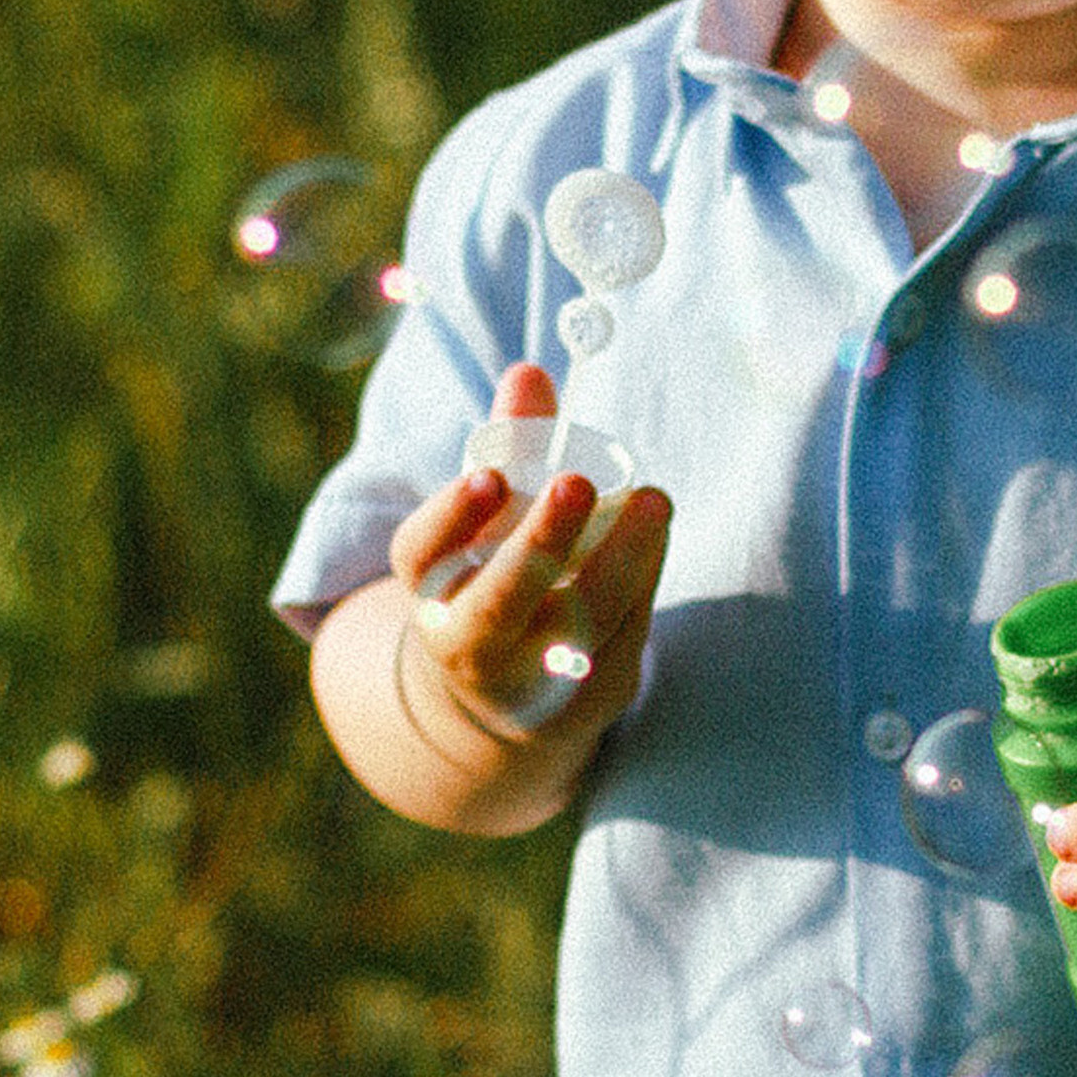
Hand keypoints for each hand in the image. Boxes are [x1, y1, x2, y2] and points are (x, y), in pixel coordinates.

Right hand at [390, 364, 669, 752]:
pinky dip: (642, 583)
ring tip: (654, 501)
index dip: (451, 516)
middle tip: (576, 482)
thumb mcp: (492, 516)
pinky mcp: (584, 703)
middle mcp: (467, 643)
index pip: (422, 553)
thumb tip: (529, 373)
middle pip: (498, 601)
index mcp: (430, 588)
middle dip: (538, 542)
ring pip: (576, 625)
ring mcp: (528, 682)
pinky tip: (654, 538)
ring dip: (621, 559)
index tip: (487, 477)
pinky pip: (622, 638)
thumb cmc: (497, 574)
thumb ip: (511, 444)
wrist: (505, 693)